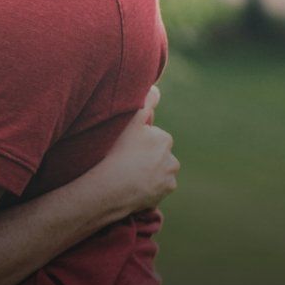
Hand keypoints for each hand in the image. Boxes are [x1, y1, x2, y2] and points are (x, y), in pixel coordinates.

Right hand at [92, 85, 178, 214]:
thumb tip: (156, 89)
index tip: (124, 146)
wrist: (112, 188)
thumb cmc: (118, 152)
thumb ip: (145, 102)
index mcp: (164, 139)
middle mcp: (172, 160)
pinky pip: (155, 189)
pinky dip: (147, 188)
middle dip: (146, 157)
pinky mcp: (162, 195)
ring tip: (127, 175)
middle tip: (124, 160)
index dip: (137, 141)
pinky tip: (132, 187)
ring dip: (148, 173)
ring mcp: (168, 180)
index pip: (152, 137)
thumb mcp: (130, 121)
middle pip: (157, 156)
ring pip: (158, 173)